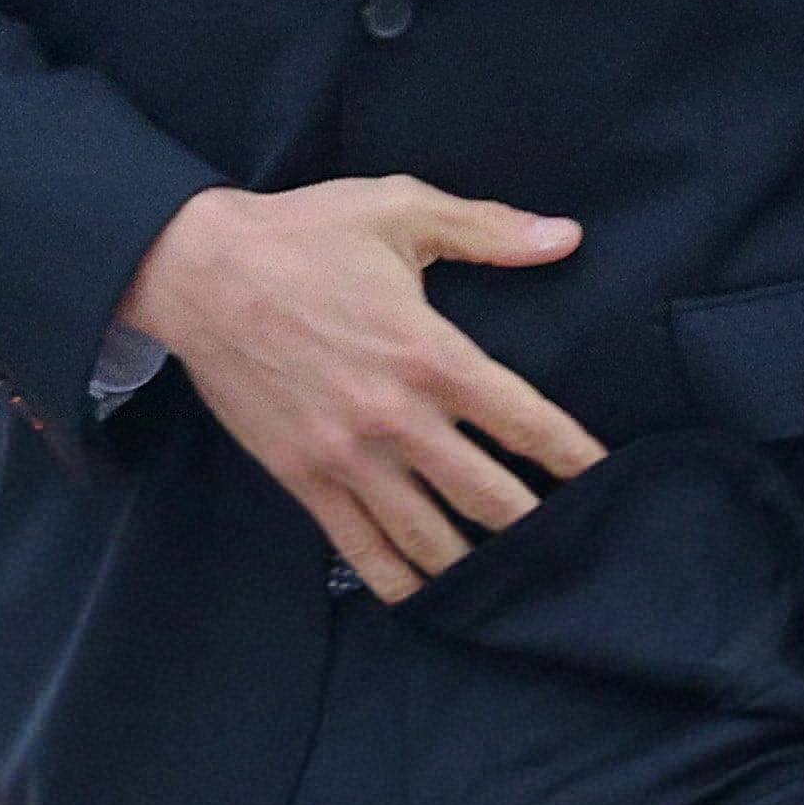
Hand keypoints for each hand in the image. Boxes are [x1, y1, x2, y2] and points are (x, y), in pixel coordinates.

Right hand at [119, 175, 604, 600]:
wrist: (195, 271)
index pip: (528, 423)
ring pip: (432, 540)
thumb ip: (487, 229)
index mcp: (431, 353)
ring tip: (512, 582)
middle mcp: (396, 417)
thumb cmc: (300, 235)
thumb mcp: (397, 209)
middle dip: (539, 527)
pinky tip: (428, 596)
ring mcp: (347, 455)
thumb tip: (565, 236)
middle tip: (572, 544)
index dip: (577, 458)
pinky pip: (361, 548)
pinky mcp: (303, 476)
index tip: (608, 479)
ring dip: (477, 567)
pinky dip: (401, 582)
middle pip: (492, 498)